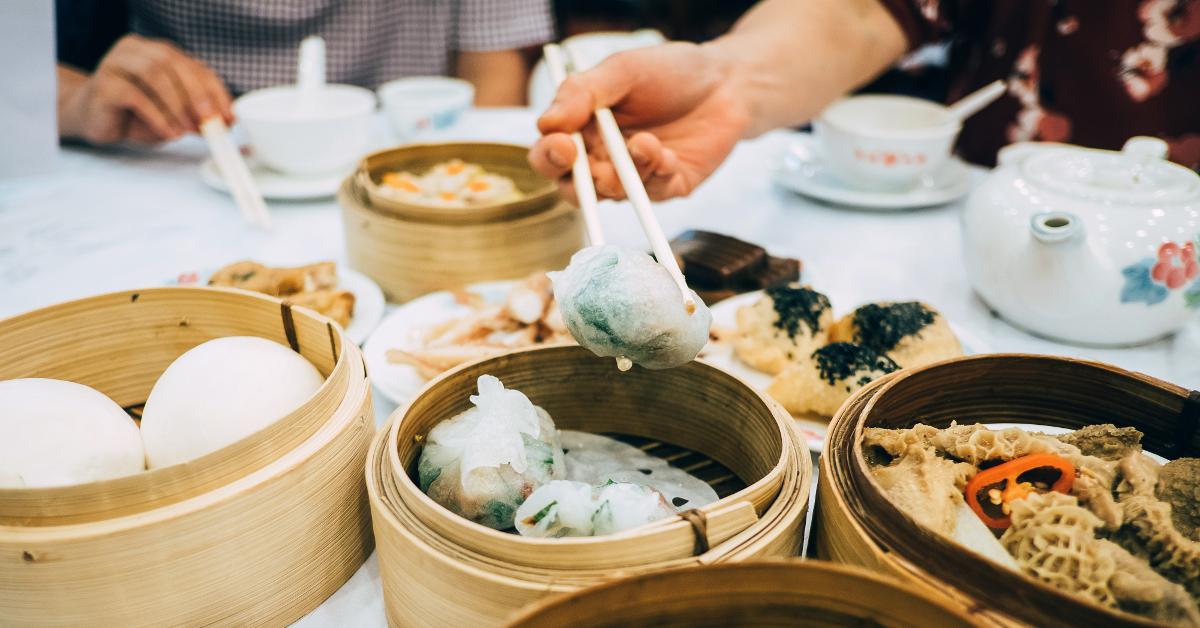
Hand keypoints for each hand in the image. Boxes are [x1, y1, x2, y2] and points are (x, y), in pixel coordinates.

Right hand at [58, 34, 232, 144]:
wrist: (92, 119)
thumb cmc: (135, 115)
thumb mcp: (172, 114)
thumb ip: (195, 113)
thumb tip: (223, 122)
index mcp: (159, 52)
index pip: (195, 66)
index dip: (215, 91)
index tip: (229, 117)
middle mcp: (138, 50)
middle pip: (174, 64)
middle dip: (197, 94)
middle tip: (211, 121)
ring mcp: (117, 62)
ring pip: (154, 74)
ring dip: (177, 105)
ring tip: (188, 130)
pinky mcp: (104, 82)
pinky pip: (135, 95)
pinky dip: (157, 115)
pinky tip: (169, 132)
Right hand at [529, 42, 751, 201]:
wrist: (726, 81)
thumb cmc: (669, 72)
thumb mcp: (623, 70)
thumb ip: (583, 92)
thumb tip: (547, 123)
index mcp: (582, 130)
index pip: (550, 156)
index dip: (549, 158)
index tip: (563, 144)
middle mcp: (603, 159)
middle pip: (575, 190)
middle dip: (582, 185)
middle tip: (598, 167)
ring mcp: (635, 177)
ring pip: (614, 194)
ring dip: (627, 174)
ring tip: (647, 144)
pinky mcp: (667, 186)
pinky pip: (653, 194)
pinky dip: (658, 173)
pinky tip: (668, 153)